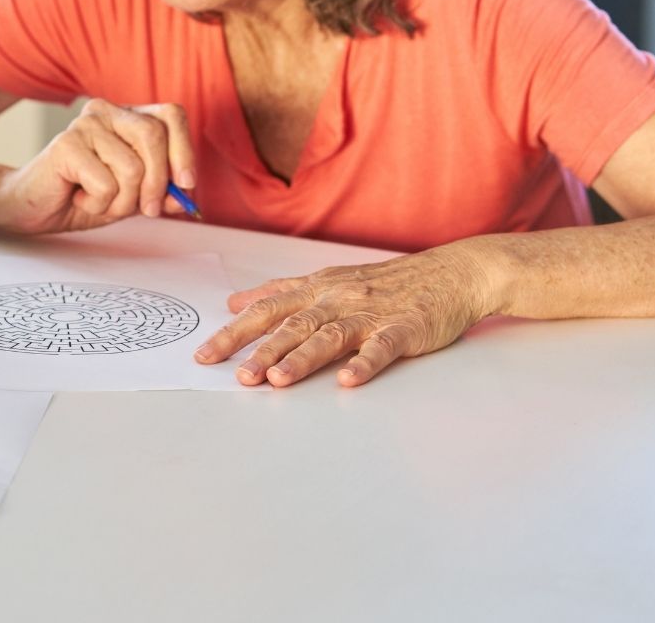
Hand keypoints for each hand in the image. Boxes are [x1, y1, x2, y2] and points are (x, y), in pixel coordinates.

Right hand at [0, 99, 196, 233]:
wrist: (34, 207)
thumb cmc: (83, 196)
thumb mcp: (132, 197)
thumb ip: (160, 193)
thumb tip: (185, 196)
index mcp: (127, 116)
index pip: (171, 115)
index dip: (184, 150)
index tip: (186, 185)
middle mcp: (106, 111)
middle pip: (154, 136)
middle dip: (158, 183)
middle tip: (146, 210)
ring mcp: (84, 125)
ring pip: (133, 168)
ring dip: (122, 201)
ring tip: (100, 201)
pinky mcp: (66, 145)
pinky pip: (106, 184)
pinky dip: (99, 204)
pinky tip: (80, 198)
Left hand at [192, 243, 497, 386]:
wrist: (450, 273)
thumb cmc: (387, 282)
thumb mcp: (328, 279)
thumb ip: (281, 292)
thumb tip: (236, 302)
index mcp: (317, 287)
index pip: (267, 310)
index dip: (234, 332)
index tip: (205, 355)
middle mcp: (337, 297)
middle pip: (292, 324)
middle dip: (260, 350)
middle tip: (236, 376)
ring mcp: (371, 312)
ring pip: (329, 335)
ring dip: (302, 358)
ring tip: (277, 381)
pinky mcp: (404, 328)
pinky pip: (382, 347)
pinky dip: (364, 363)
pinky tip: (348, 380)